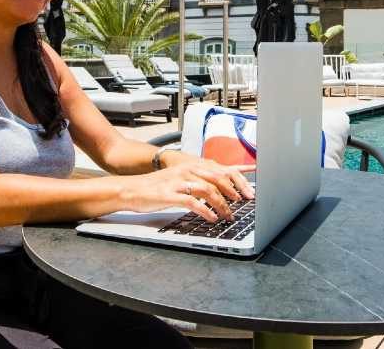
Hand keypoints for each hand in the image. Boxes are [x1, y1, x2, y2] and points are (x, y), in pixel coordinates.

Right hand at [123, 158, 254, 221]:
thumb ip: (199, 181)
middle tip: (245, 204)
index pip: (222, 169)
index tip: (251, 190)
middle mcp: (187, 170)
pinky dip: (205, 211)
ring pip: (208, 190)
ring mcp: (179, 181)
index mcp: (192, 165)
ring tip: (228, 215)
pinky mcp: (170, 194)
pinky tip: (211, 218)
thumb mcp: (180, 179)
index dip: (239, 179)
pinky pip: (192, 202)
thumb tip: (219, 191)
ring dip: (221, 204)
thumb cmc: (157, 187)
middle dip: (235, 192)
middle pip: (218, 178)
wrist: (131, 189)